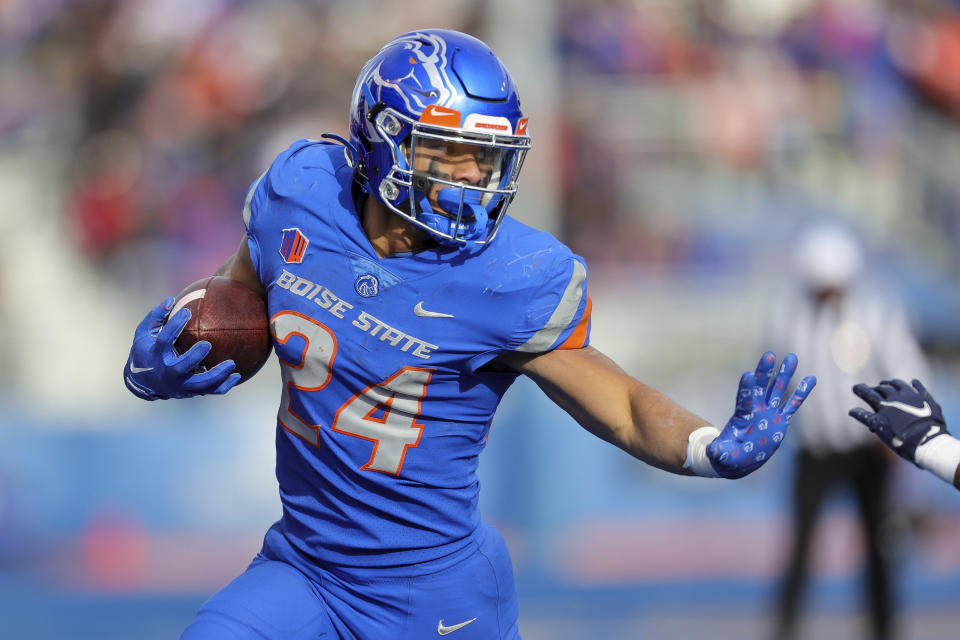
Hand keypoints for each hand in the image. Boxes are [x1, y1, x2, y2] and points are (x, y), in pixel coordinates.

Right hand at [123, 297, 239, 399]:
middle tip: (207, 344)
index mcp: (155, 355)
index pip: (164, 340)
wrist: (143, 382)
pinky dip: (224, 385)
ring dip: (216, 376)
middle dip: (193, 357)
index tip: (186, 312)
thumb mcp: (144, 333)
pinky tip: (237, 376)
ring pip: (199, 384)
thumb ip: (156, 316)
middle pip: (180, 368)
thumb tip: (171, 299)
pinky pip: (209, 391)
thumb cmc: (146, 351)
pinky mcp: (189, 392)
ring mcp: (178, 385)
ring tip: (232, 363)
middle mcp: (167, 372)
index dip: (174, 326)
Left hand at [708, 352, 815, 478]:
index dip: (746, 388)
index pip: (744, 399)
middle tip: (769, 355)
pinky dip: (801, 392)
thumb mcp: (722, 455)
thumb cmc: (729, 456)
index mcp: (742, 417)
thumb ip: (719, 451)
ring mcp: (769, 413)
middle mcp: (756, 410)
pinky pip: (792, 404)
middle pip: (761, 387)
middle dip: (765, 372)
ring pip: (778, 390)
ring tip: (792, 357)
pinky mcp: (780, 420)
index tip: (748, 374)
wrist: (740, 458)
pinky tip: (811, 379)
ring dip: (784, 374)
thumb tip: (712, 451)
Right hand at [850, 379, 947, 465]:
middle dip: (877, 388)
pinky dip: (914, 384)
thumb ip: (865, 418)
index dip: (861, 390)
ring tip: (889, 383)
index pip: (868, 393)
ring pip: (899, 384)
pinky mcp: (925, 398)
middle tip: (873, 389)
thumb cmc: (900, 439)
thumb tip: (851, 411)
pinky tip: (913, 382)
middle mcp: (896, 396)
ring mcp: (911, 396)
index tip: (855, 388)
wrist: (927, 442)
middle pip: (883, 388)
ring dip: (892, 383)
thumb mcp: (879, 429)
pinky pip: (919, 387)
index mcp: (883, 404)